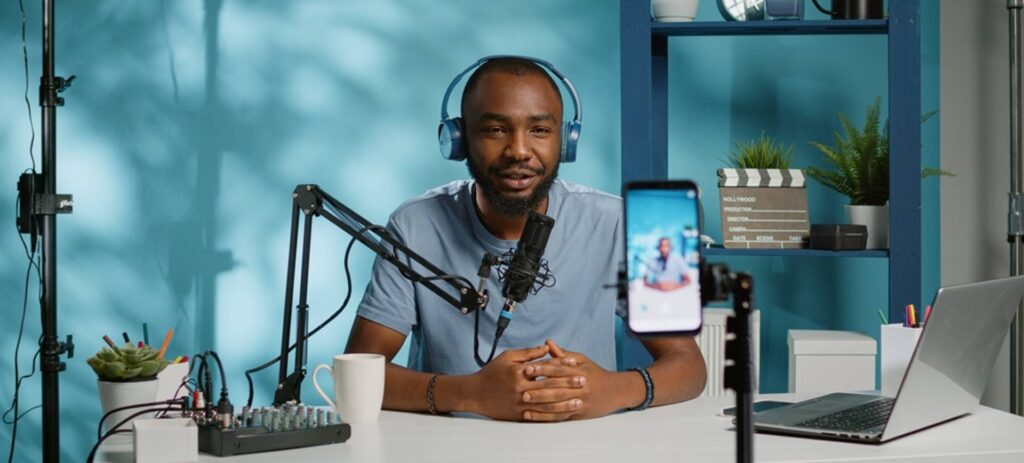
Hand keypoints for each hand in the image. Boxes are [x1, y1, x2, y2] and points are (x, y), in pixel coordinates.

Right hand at [466, 344, 584, 421]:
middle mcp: (520, 389)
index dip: (562, 366)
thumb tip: (547, 347)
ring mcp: (520, 404)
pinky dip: (553, 416)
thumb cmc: (491, 373)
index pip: (545, 368)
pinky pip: (540, 417)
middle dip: (569, 384)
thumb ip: (529, 353)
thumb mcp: (508, 357)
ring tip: (579, 401)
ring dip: (565, 404)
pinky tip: (564, 414)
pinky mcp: (519, 415)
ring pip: (547, 405)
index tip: (576, 365)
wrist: (475, 394)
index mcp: (519, 373)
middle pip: (550, 387)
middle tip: (584, 382)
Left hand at [520, 340, 628, 420]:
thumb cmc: (594, 373)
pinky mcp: (578, 414)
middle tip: (521, 387)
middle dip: (538, 387)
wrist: (615, 391)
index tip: (527, 368)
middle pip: (556, 387)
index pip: (558, 369)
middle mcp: (580, 386)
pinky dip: (543, 417)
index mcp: (580, 371)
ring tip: (523, 400)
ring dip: (539, 403)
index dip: (542, 368)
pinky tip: (530, 415)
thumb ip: (563, 354)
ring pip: (557, 403)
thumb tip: (547, 342)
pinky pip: (558, 416)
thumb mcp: (582, 360)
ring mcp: (580, 401)